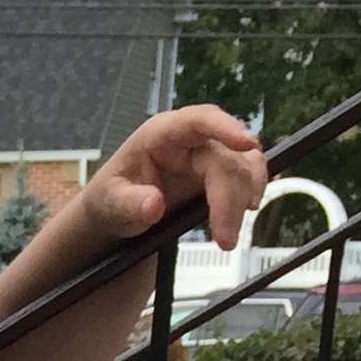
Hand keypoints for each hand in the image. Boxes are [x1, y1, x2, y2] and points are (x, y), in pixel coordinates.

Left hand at [80, 105, 267, 251]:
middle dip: (229, 198)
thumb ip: (129, 203)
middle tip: (225, 239)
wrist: (117, 207)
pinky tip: (246, 210)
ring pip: (242, 165)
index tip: (246, 142)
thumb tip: (154, 205)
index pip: (198, 120)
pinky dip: (251, 190)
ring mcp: (207, 151)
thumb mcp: (110, 202)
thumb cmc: (112, 194)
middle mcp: (190, 137)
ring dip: (243, 198)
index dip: (224, 127)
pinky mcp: (218, 169)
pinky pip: (246, 172)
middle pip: (224, 157)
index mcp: (161, 133)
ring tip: (229, 236)